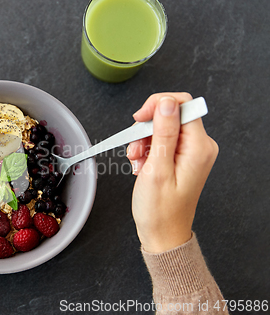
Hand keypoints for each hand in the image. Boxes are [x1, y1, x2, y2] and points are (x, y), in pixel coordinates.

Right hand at [127, 93, 217, 252]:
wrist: (162, 233)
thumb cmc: (160, 210)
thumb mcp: (157, 169)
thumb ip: (163, 132)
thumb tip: (167, 103)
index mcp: (199, 147)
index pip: (182, 104)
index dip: (157, 106)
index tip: (140, 119)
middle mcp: (200, 146)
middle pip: (171, 114)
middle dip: (147, 127)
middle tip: (135, 147)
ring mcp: (191, 151)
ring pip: (163, 126)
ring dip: (144, 140)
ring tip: (137, 161)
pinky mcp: (182, 156)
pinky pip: (162, 139)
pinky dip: (147, 148)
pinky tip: (142, 164)